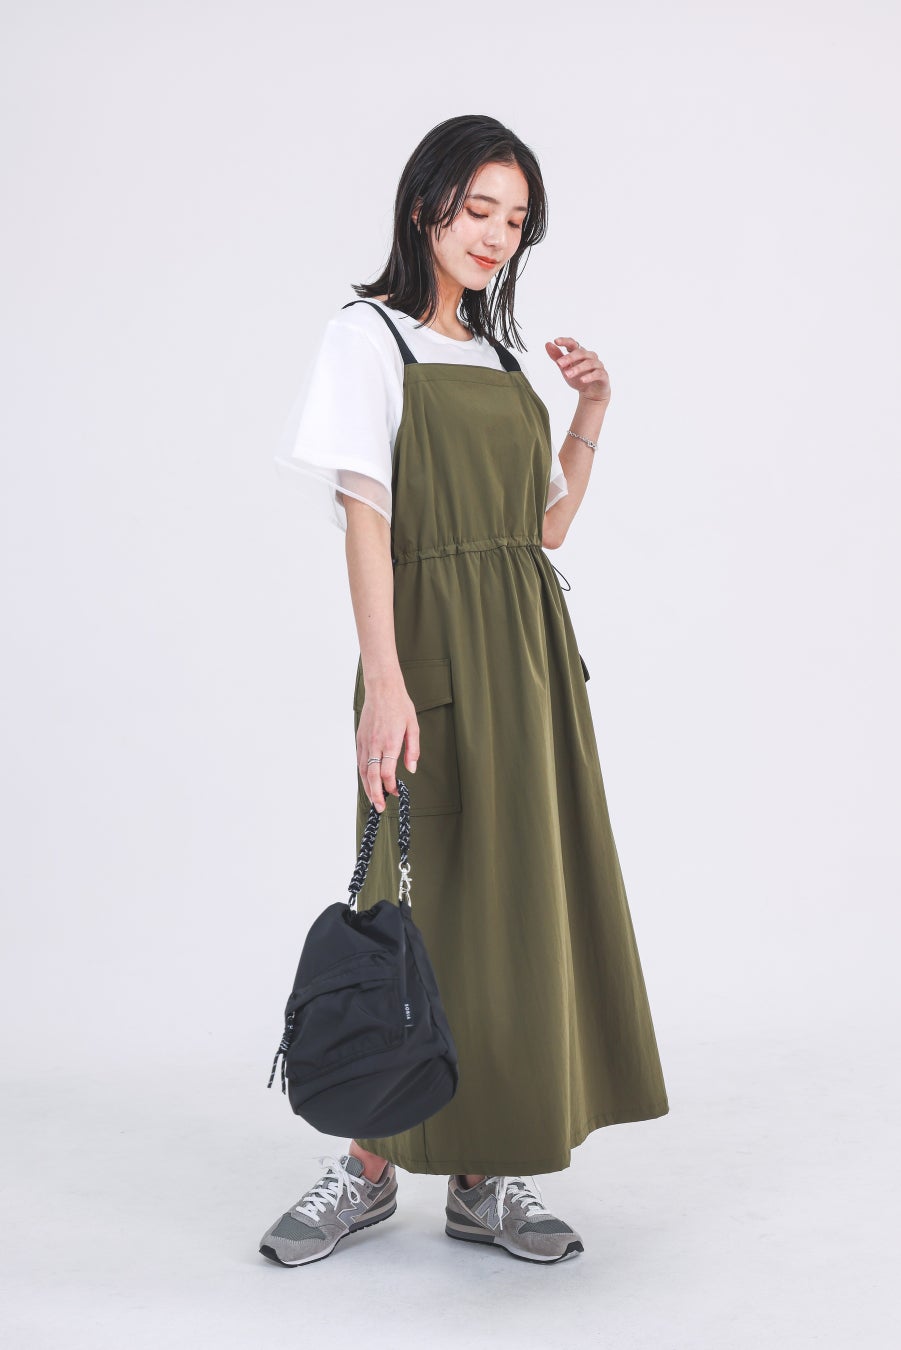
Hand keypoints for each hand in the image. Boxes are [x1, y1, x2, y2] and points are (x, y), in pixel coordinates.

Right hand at [357, 683, 419, 812]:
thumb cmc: (400, 706)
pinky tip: (367, 781)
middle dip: (375, 794)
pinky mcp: (360, 739)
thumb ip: (412, 750)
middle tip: (379, 807)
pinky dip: (362, 774)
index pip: (386, 772)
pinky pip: (359, 761)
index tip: (396, 792)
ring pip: (362, 771)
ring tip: (373, 799)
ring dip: (367, 787)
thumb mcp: (413, 726)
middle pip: (371, 776)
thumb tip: (411, 769)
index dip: (390, 786)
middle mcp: (375, 744)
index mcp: (390, 742)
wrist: (382, 689)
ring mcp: (365, 742)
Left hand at [545, 336, 610, 404]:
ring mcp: (598, 365)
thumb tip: (547, 344)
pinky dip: (589, 376)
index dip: (565, 341)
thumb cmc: (578, 378)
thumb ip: (557, 357)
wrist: (592, 394)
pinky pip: (597, 373)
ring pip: (588, 363)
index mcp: (580, 353)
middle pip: (580, 353)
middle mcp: (590, 356)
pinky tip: (582, 380)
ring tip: (568, 374)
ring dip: (577, 368)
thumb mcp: (565, 368)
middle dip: (569, 358)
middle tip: (559, 363)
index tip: (556, 341)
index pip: (572, 343)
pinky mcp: (603, 375)